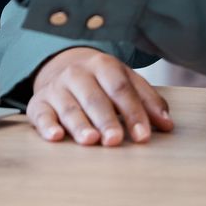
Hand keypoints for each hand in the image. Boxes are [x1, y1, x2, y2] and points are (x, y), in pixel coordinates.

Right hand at [26, 48, 172, 145]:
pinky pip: (40, 114)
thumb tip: (167, 124)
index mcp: (103, 65)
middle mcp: (77, 73)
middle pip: (94, 98)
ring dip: (79, 124)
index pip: (120, 89)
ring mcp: (56, 88)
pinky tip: (56, 136)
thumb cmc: (101, 81)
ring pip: (69, 107)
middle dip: (106, 120)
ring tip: (90, 140)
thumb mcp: (126, 81)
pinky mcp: (38, 103)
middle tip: (115, 140)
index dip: (133, 112)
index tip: (142, 136)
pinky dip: (46, 125)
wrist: (62, 66)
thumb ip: (147, 101)